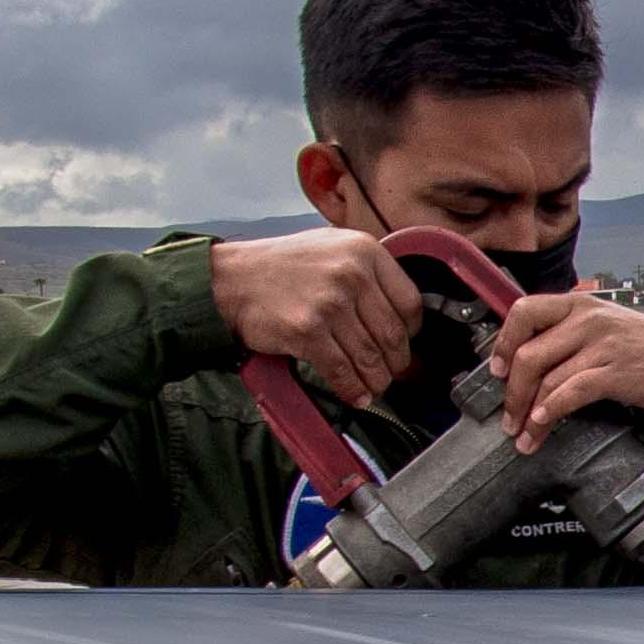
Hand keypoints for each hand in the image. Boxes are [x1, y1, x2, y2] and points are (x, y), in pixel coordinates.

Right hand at [212, 227, 420, 402]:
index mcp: (364, 250)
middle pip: (393, 335)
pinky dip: (352, 389)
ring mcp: (329, 303)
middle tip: (392, 374)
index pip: (409, 302)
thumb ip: (368, 272)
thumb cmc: (281, 267)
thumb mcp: (332, 248)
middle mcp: (351, 274)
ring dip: (376, 381)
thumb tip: (401, 316)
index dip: (411, 332)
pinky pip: (342, 371)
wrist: (231, 280)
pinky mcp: (307, 331)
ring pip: (370, 358)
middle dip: (396, 364)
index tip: (405, 344)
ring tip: (374, 387)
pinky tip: (355, 395)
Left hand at [486, 289, 643, 446]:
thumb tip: (527, 362)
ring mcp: (602, 345)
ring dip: (527, 413)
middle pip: (529, 354)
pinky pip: (571, 393)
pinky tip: (542, 426)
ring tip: (522, 435)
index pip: (523, 312)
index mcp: (578, 305)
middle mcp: (587, 319)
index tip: (496, 371)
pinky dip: (551, 412)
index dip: (503, 344)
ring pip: (546, 378)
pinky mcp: (616, 372)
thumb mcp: (603, 327)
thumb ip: (568, 336)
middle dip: (511, 392)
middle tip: (508, 417)